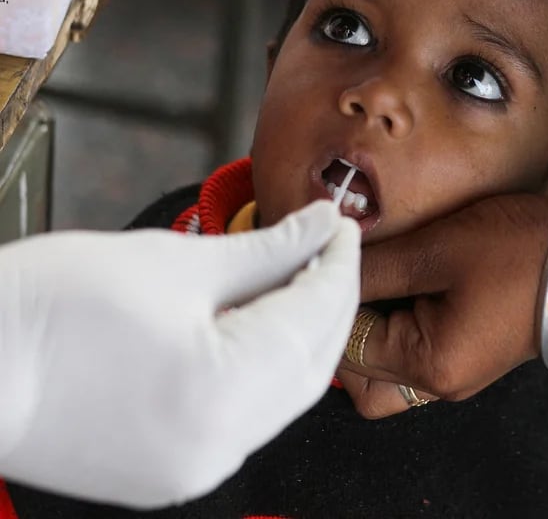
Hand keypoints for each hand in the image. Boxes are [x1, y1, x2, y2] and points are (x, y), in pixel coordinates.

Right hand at [0, 201, 359, 507]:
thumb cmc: (51, 306)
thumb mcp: (178, 263)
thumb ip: (267, 251)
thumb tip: (321, 228)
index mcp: (223, 390)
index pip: (315, 316)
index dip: (337, 264)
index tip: (341, 227)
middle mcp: (218, 447)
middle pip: (311, 362)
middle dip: (327, 301)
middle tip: (328, 247)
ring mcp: (194, 470)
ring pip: (284, 395)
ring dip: (299, 337)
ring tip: (295, 279)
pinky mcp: (171, 475)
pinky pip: (246, 419)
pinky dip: (263, 371)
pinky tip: (258, 327)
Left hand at [341, 194, 547, 417]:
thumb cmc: (522, 249)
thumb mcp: (439, 248)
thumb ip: (376, 265)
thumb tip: (328, 261)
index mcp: (432, 366)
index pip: (349, 348)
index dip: (334, 302)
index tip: (331, 258)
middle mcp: (444, 382)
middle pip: (365, 381)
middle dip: (349, 331)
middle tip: (352, 277)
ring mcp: (463, 371)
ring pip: (391, 371)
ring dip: (377, 329)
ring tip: (379, 277)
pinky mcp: (476, 352)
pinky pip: (421, 352)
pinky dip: (404, 324)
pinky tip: (407, 282)